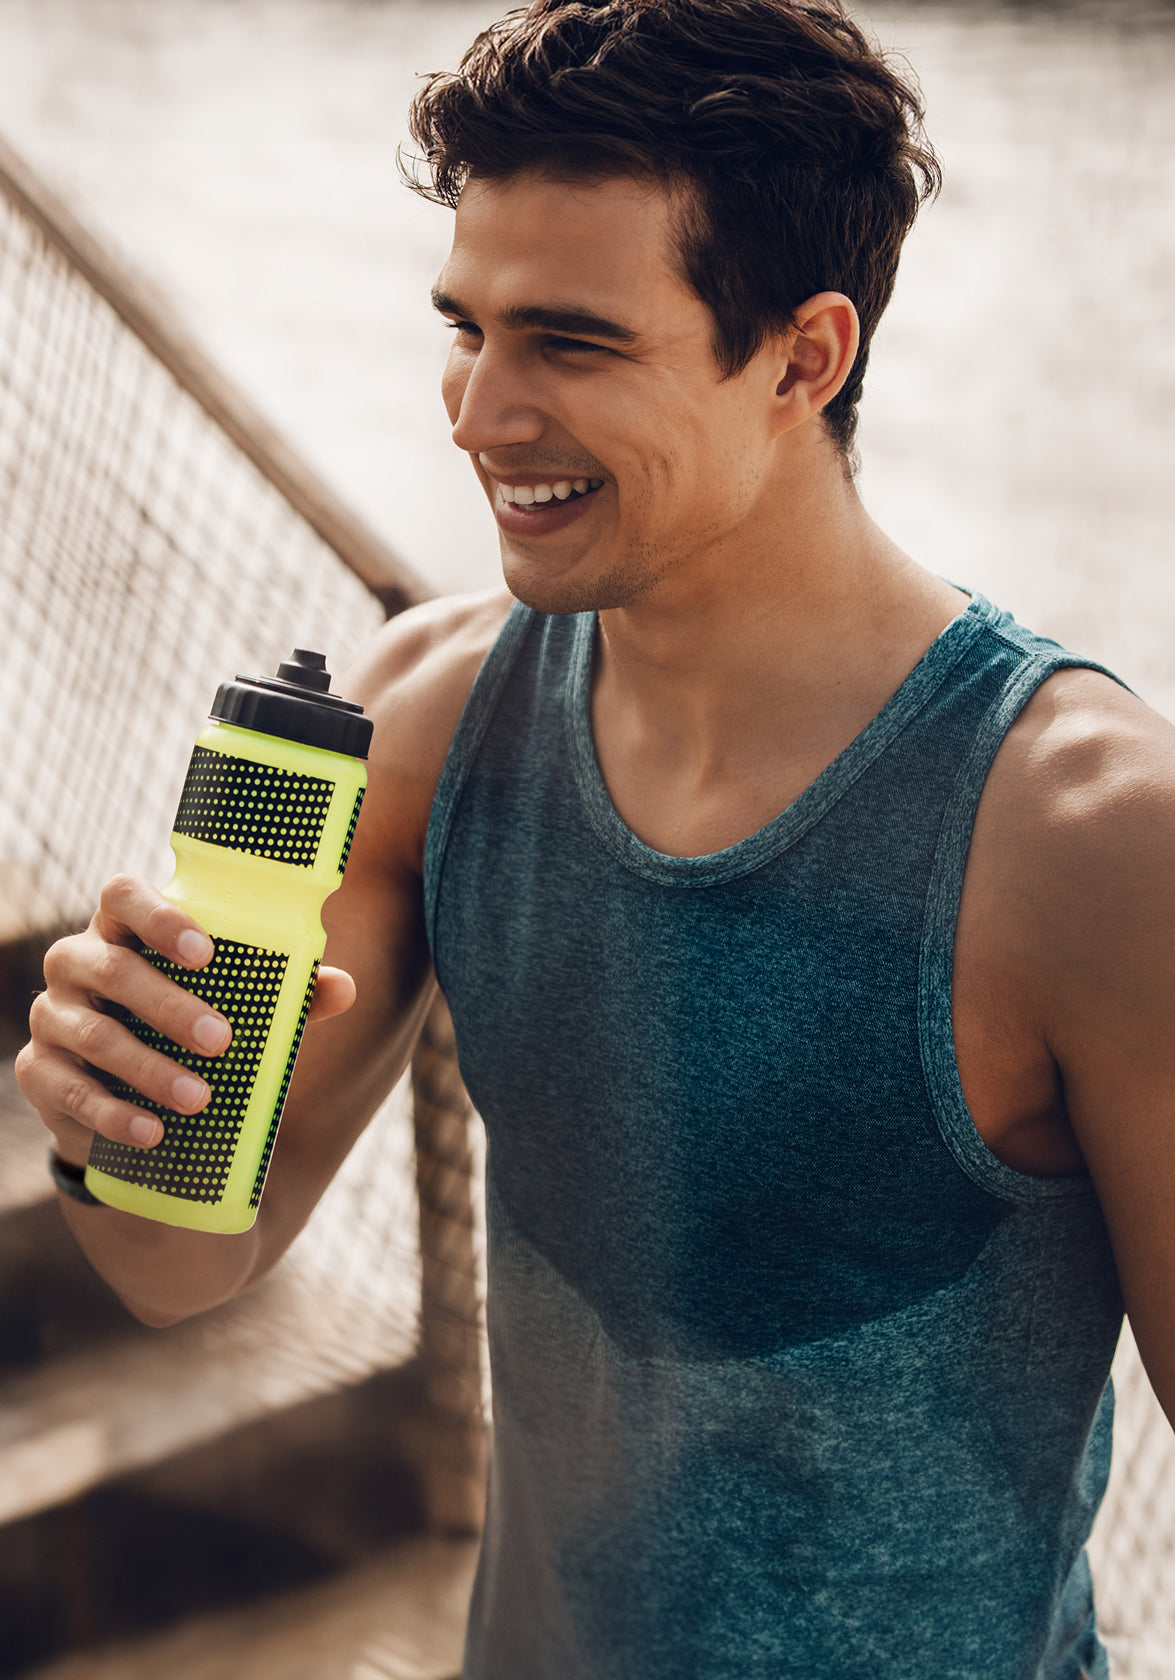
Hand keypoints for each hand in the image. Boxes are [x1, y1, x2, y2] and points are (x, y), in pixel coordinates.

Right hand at [15, 874, 353, 1164]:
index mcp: (122, 928)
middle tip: (223, 1040)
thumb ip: (290, 994)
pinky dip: (115, 1114)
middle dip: (169, 1005)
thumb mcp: (240, 1007)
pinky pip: (69, 1090)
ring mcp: (53, 1016)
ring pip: (94, 1034)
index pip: (122, 895)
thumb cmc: (191, 1027)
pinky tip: (153, 1132)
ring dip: (150, 1068)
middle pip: (112, 969)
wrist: (134, 1097)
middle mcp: (77, 962)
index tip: (207, 952)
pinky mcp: (38, 1071)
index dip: (159, 916)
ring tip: (200, 1098)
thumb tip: (343, 988)